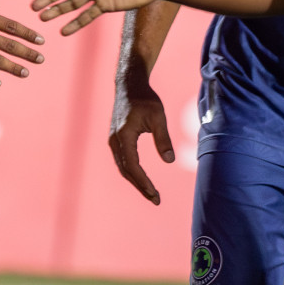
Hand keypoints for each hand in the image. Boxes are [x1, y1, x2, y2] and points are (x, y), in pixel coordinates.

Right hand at [108, 71, 174, 205]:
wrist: (129, 85)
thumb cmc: (145, 99)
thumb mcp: (158, 116)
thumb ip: (163, 138)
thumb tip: (170, 161)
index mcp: (124, 136)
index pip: (133, 166)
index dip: (143, 182)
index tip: (155, 194)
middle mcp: (115, 141)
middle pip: (126, 171)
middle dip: (140, 186)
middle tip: (156, 199)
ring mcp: (113, 140)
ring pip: (123, 167)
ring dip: (136, 181)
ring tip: (151, 193)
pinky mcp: (116, 139)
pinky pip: (122, 161)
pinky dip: (132, 172)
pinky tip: (142, 178)